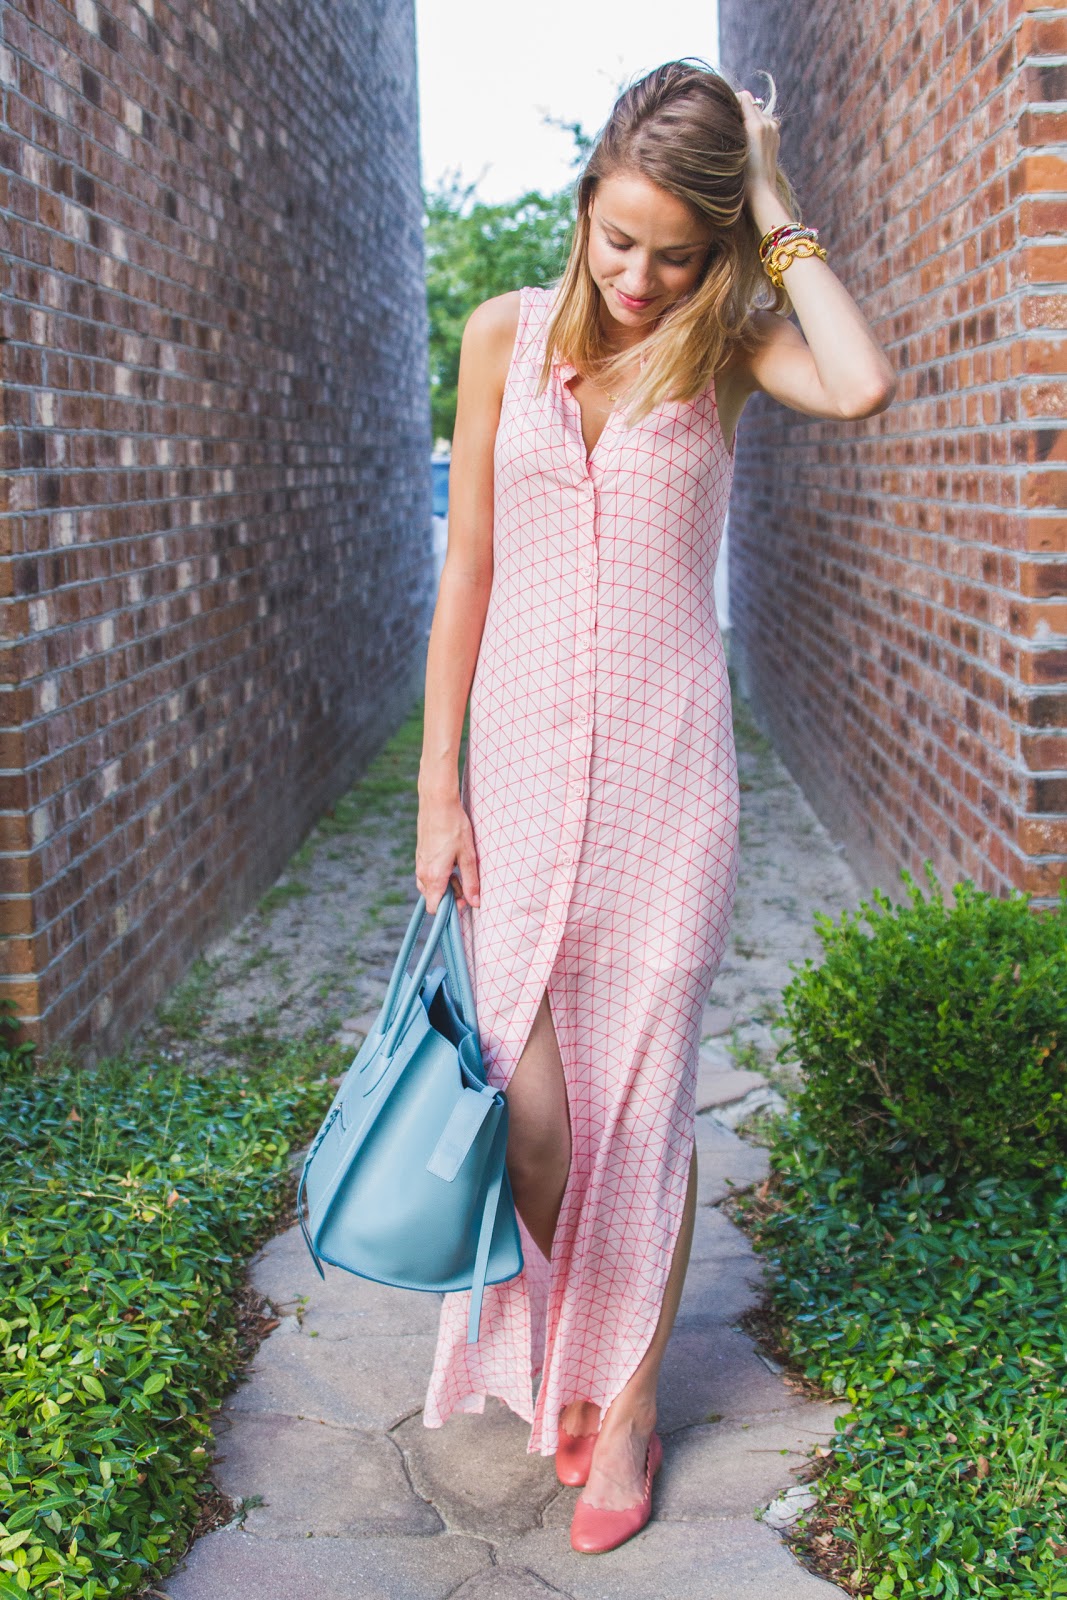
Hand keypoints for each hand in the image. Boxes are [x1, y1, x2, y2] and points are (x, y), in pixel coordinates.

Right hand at [416, 793, 480, 914]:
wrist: (437, 803)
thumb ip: (471, 882)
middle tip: (464, 881)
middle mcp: (423, 873)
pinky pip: (427, 874)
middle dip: (449, 895)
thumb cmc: (455, 827)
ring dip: (444, 884)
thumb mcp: (468, 856)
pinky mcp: (420, 855)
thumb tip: (475, 903)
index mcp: (434, 877)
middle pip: (433, 898)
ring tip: (458, 868)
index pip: (434, 908)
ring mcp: (419, 864)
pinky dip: (439, 873)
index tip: (464, 901)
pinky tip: (451, 859)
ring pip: (430, 885)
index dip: (449, 909)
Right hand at [738, 87, 781, 205]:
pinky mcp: (776, 137)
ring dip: (749, 118)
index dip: (732, 102)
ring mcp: (774, 130)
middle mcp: (768, 124)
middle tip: (730, 125)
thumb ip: (735, 123)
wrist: (760, 193)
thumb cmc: (742, 176)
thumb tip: (734, 103)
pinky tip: (751, 141)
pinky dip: (758, 125)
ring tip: (741, 135)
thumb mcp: (734, 147)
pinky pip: (765, 122)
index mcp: (756, 125)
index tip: (724, 112)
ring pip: (758, 112)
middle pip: (751, 103)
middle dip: (740, 110)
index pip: (743, 97)